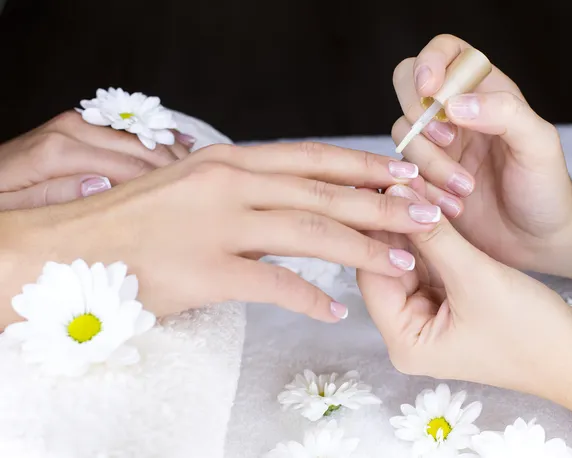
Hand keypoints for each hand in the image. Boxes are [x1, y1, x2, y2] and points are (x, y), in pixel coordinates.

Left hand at [0, 110, 193, 209]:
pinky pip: (125, 126)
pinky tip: (180, 143)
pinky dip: (154, 135)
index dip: (160, 185)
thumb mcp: (17, 208)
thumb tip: (102, 186)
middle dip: (172, 166)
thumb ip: (58, 196)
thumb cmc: (0, 201)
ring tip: (200, 167)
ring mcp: (76, 123)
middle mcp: (71, 130)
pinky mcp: (78, 125)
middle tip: (203, 186)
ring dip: (169, 150)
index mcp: (58, 152)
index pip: (127, 167)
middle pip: (138, 147)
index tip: (186, 201)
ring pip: (137, 134)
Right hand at [2, 142, 442, 325]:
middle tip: (431, 214)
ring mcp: (219, 225)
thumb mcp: (197, 186)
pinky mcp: (206, 269)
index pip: (314, 159)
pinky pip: (272, 284)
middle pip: (325, 192)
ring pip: (311, 232)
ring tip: (406, 261)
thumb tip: (295, 198)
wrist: (78, 245)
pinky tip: (336, 311)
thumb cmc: (141, 219)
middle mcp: (231, 184)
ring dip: (365, 248)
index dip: (366, 167)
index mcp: (232, 160)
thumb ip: (248, 190)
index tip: (408, 176)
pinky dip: (309, 299)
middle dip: (384, 204)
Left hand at [357, 187, 571, 429]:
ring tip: (409, 189)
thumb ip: (434, 237)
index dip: (374, 231)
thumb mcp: (475, 277)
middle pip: (386, 268)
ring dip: (411, 230)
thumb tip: (399, 196)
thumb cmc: (530, 329)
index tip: (378, 190)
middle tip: (395, 184)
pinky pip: (426, 265)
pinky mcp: (442, 305)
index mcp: (403, 342)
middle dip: (394, 228)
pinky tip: (427, 209)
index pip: (372, 277)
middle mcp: (405, 332)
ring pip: (406, 263)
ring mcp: (424, 318)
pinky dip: (429, 241)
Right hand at [392, 34, 571, 278]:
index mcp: (483, 92)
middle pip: (407, 88)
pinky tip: (451, 207)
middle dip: (420, 116)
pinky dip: (422, 189)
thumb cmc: (544, 187)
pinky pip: (402, 172)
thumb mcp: (537, 143)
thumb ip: (503, 112)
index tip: (431, 91)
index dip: (429, 63)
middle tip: (447, 141)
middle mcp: (453, 114)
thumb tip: (452, 103)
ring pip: (403, 135)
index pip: (444, 53)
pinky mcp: (421, 178)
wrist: (535, 239)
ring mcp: (434, 147)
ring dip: (428, 164)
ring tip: (463, 191)